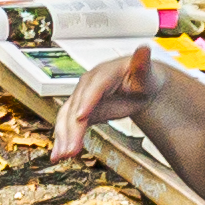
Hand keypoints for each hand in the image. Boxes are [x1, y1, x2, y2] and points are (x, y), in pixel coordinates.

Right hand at [53, 44, 158, 161]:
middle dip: (72, 128)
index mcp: (104, 73)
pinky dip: (62, 140)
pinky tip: (59, 155)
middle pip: (76, 106)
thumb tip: (144, 48)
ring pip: (67, 117)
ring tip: (63, 156)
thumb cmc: (142, 78)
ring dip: (63, 137)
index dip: (87, 102)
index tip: (81, 117)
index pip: (94, 87)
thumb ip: (142, 63)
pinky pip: (68, 125)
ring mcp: (81, 98)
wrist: (138, 85)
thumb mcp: (145, 72)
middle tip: (71, 149)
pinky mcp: (80, 111)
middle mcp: (87, 85)